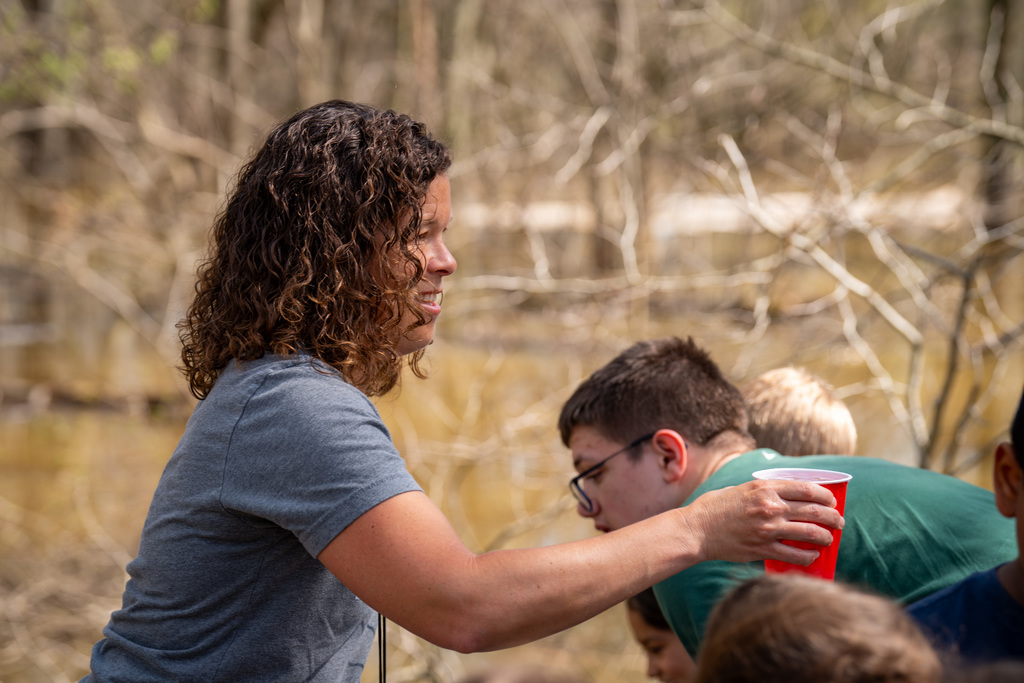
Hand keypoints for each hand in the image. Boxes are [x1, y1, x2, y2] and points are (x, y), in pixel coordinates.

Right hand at [683, 479, 843, 565]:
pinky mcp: (763, 549)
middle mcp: (770, 506)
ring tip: (829, 539)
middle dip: (832, 517)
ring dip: (825, 536)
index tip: (832, 501)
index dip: (825, 495)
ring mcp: (768, 529)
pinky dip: (809, 555)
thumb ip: (763, 491)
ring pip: (810, 533)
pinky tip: (813, 555)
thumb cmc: (715, 507)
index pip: (807, 488)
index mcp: (764, 488)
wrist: (697, 530)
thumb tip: (786, 495)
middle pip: (814, 511)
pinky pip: (795, 555)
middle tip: (838, 522)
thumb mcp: (740, 488)